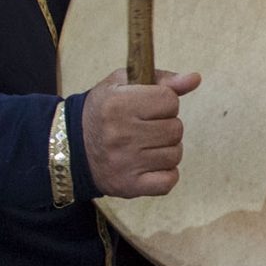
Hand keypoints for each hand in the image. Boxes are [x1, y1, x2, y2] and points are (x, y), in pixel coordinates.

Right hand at [81, 68, 201, 197]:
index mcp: (118, 105)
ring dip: (166, 149)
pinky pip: (170, 180)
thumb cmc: (103, 111)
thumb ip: (162, 80)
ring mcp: (126, 163)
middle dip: (165, 126)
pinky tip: (149, 164)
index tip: (148, 106)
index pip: (170, 100)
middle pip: (176, 128)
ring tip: (144, 145)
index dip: (163, 102)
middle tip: (145, 127)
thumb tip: (195, 79)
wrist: (71, 148)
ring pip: (175, 154)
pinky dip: (165, 174)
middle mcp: (121, 134)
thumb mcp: (122, 84)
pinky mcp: (129, 186)